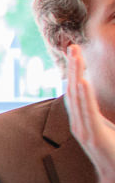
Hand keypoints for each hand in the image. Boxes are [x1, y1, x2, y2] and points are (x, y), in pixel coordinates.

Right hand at [66, 46, 114, 182]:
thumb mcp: (110, 131)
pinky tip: (82, 80)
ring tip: (76, 56)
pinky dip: (84, 95)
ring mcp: (85, 130)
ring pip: (78, 97)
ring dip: (77, 75)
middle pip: (73, 89)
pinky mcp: (94, 136)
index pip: (75, 91)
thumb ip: (105, 118)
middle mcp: (80, 123)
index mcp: (83, 121)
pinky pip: (87, 111)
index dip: (74, 71)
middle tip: (72, 46)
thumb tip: (106, 108)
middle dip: (73, 67)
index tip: (74, 52)